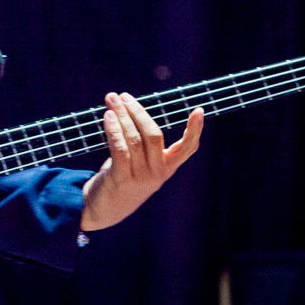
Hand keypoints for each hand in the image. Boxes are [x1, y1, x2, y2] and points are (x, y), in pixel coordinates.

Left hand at [80, 92, 202, 231]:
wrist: (105, 209)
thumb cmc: (123, 176)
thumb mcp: (139, 161)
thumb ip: (140, 140)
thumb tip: (128, 106)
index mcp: (167, 167)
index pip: (188, 148)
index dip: (194, 130)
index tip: (199, 110)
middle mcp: (158, 173)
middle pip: (154, 135)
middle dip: (138, 112)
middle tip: (124, 96)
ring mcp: (140, 177)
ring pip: (134, 139)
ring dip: (122, 116)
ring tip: (112, 100)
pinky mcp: (121, 179)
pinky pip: (119, 149)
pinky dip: (113, 130)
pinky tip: (108, 117)